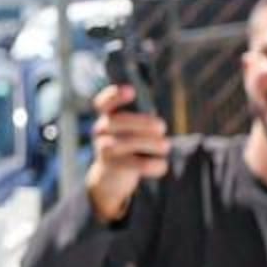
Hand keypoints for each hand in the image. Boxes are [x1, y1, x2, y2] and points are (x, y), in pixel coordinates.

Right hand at [86, 82, 167, 223]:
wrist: (112, 175)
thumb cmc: (129, 145)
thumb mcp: (131, 130)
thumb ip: (141, 122)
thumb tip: (157, 126)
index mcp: (107, 117)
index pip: (104, 103)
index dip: (114, 95)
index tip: (131, 91)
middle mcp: (101, 131)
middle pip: (118, 121)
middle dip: (143, 122)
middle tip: (162, 127)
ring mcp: (104, 150)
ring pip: (126, 143)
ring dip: (152, 143)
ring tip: (165, 146)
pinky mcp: (113, 168)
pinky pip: (136, 164)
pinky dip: (154, 164)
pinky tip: (162, 164)